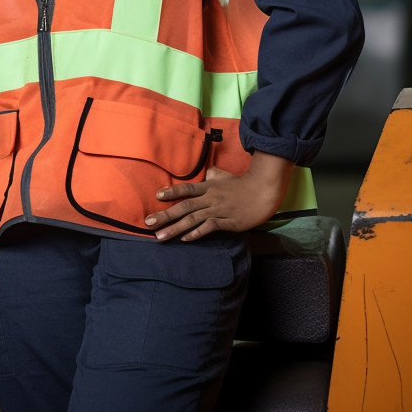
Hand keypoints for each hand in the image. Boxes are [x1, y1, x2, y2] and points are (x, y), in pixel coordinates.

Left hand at [144, 151, 293, 240]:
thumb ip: (212, 175)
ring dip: (175, 228)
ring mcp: (218, 210)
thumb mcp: (224, 176)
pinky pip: (210, 227)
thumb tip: (205, 172)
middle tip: (148, 223)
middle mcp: (210, 198)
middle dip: (165, 215)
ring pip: (193, 219)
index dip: (172, 192)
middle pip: (184, 206)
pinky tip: (185, 239)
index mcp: (208, 187)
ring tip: (160, 237)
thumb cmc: (242, 184)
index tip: (156, 196)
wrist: (263, 191)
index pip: (187, 188)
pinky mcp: (228, 222)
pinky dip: (197, 233)